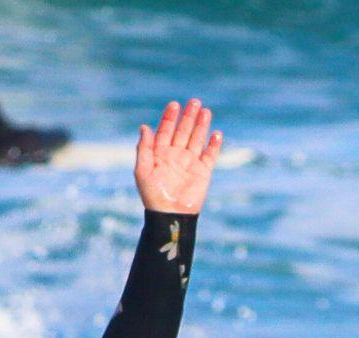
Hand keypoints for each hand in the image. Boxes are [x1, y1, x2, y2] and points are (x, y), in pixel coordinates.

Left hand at [136, 99, 221, 214]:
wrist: (170, 215)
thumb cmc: (153, 195)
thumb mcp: (142, 171)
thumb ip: (143, 149)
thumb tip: (145, 127)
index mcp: (160, 153)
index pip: (166, 130)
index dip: (169, 117)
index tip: (174, 105)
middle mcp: (176, 155)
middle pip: (183, 131)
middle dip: (188, 116)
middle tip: (194, 102)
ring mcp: (190, 163)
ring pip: (197, 139)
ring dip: (201, 125)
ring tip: (205, 111)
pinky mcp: (203, 172)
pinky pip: (210, 155)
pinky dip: (214, 145)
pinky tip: (216, 134)